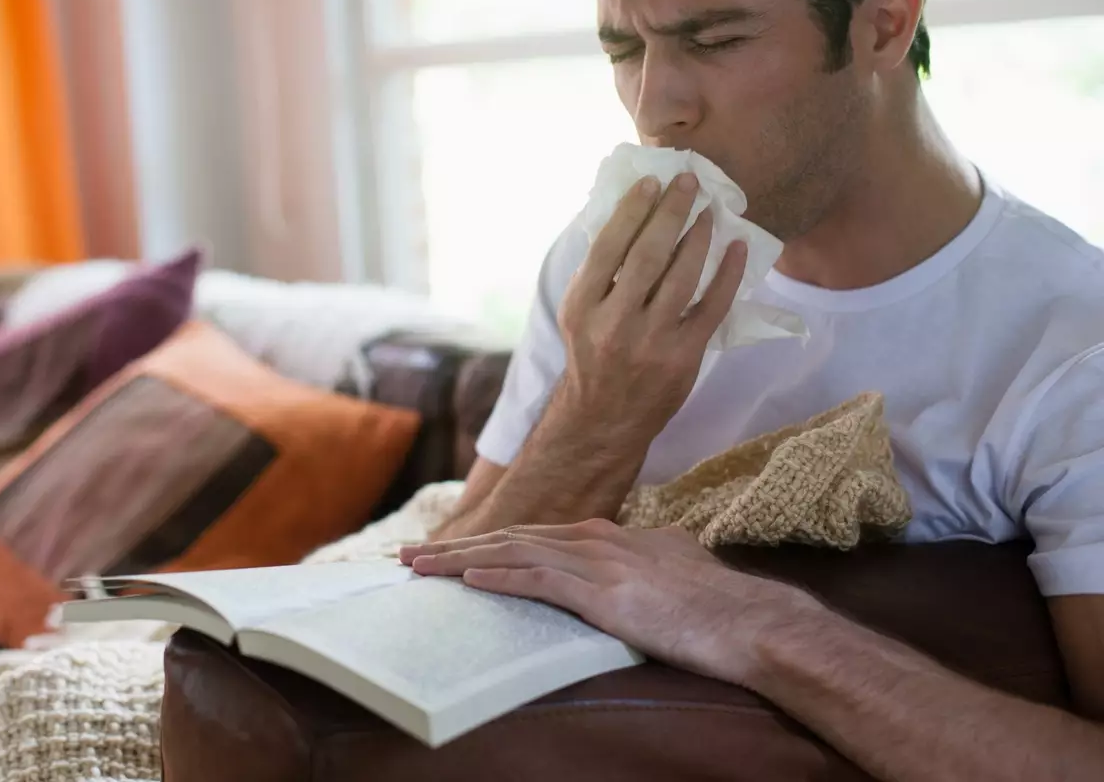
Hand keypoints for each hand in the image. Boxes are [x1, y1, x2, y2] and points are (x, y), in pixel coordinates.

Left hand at [400, 520, 816, 685]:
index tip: (445, 552)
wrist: (749, 621)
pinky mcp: (604, 593)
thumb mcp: (672, 565)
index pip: (528, 536)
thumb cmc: (716, 604)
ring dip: (459, 561)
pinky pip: (539, 581)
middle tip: (407, 556)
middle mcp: (593, 540)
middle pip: (508, 538)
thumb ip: (645, 553)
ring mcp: (597, 563)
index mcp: (604, 536)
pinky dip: (498, 579)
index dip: (483, 543)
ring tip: (417, 567)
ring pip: (513, 555)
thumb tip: (636, 551)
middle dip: (454, 547)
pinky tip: (466, 581)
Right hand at [557, 173, 747, 449]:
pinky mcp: (682, 356)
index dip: (632, 210)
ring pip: (681, 277)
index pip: (609, 246)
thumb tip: (629, 216)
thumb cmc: (592, 354)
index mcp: (582, 305)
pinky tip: (736, 248)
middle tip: (688, 183)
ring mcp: (650, 341)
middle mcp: (614, 322)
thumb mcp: (578, 313)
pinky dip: (727, 275)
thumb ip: (598, 273)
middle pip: (647, 255)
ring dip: (699, 238)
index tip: (652, 182)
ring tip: (709, 212)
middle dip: (670, 213)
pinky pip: (711, 307)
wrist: (605, 418)